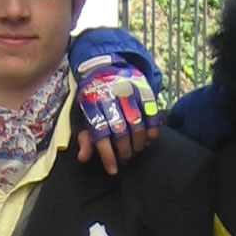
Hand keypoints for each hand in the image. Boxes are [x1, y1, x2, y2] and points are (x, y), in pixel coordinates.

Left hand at [74, 54, 160, 172]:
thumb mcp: (83, 114)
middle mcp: (111, 97)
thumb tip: (83, 158)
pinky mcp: (143, 89)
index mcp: (92, 104)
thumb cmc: (93, 97)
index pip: (101, 134)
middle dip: (124, 151)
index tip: (113, 170)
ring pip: (138, 124)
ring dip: (138, 144)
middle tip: (125, 160)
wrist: (104, 66)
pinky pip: (152, 114)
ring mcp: (129, 92)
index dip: (108, 155)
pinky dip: (152, 131)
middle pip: (121, 131)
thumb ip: (85, 137)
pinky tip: (148, 141)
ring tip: (136, 152)